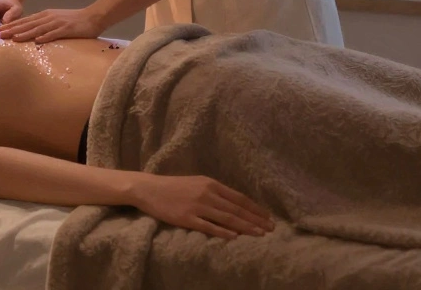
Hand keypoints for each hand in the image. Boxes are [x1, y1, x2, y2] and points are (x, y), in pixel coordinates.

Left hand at [0, 8, 103, 42]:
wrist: (93, 17)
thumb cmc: (74, 21)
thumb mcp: (56, 21)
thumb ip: (45, 26)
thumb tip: (32, 34)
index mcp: (45, 15)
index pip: (26, 21)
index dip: (12, 25)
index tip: (0, 30)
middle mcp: (49, 18)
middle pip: (28, 24)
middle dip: (13, 29)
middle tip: (0, 34)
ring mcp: (57, 23)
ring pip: (38, 29)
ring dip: (25, 33)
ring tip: (13, 38)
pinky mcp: (66, 29)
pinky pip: (54, 34)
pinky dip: (45, 37)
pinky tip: (36, 41)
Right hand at [130, 174, 274, 239]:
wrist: (149, 189)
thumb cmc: (174, 186)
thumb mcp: (197, 183)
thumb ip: (215, 192)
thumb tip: (235, 204)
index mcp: (210, 183)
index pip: (239, 197)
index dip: (255, 208)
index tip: (268, 217)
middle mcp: (206, 193)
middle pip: (236, 208)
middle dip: (256, 219)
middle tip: (271, 228)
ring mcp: (196, 206)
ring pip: (226, 218)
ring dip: (245, 226)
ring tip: (259, 234)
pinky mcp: (186, 218)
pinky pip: (208, 226)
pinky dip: (223, 231)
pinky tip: (234, 237)